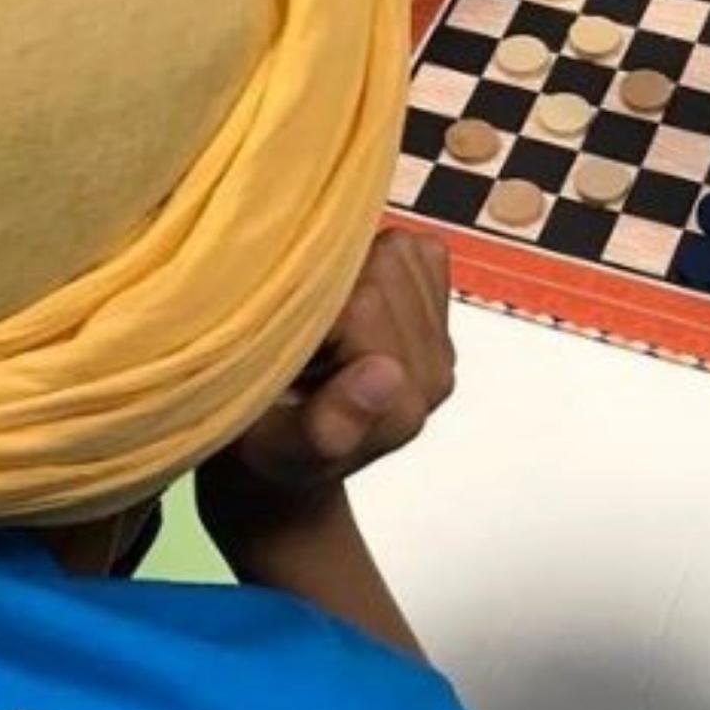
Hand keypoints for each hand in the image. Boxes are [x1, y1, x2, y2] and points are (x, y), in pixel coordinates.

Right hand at [210, 229, 455, 503]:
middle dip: (332, 281)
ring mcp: (441, 342)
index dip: (308, 301)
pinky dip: (377, 256)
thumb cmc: (268, 449)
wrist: (287, 458)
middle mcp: (433, 372)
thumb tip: (383, 374)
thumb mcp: (277, 449)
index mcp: (399, 405)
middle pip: (386, 269)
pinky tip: (347, 299)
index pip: (362, 307)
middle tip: (298, 325)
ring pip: (402, 252)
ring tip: (321, 316)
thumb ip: (328, 425)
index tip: (280, 334)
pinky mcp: (440, 315)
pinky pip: (419, 251)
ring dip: (354, 267)